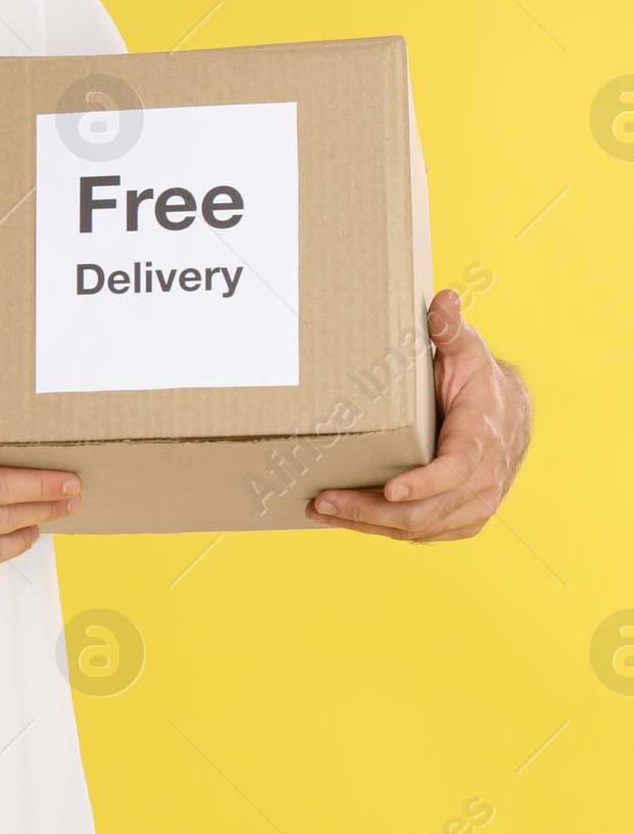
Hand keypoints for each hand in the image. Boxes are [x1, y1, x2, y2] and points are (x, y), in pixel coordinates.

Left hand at [307, 289, 530, 541]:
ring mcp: (474, 505)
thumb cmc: (480, 382)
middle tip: (324, 502)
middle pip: (425, 510)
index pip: (455, 470)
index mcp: (481, 438)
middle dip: (371, 511)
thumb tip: (444, 299)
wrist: (511, 416)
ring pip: (419, 529)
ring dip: (368, 525)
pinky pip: (421, 533)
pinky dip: (384, 531)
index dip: (424, 483)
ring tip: (323, 511)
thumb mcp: (468, 351)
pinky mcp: (462, 519)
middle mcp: (482, 480)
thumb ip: (452, 330)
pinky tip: (348, 521)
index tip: (390, 489)